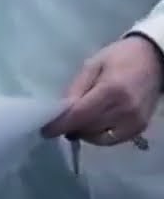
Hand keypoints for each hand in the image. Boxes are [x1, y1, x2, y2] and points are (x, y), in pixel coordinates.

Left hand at [43, 36, 162, 145]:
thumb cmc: (120, 57)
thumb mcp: (93, 65)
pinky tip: (94, 123)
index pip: (80, 116)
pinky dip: (99, 136)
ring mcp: (134, 122)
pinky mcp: (140, 129)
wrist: (154, 59)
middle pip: (88, 129)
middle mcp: (125, 110)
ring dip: (84, 133)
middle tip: (61, 120)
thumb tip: (61, 111)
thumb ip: (76, 88)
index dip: (60, 125)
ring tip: (78, 121)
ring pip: (99, 139)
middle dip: (71, 128)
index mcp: (111, 90)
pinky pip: (112, 140)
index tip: (45, 131)